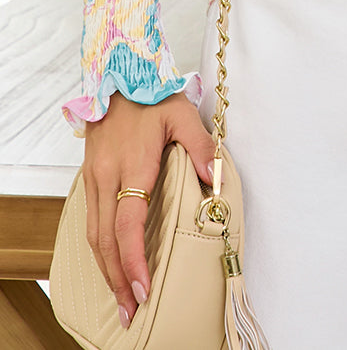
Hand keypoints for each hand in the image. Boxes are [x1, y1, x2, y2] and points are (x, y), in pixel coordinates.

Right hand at [83, 91, 214, 327]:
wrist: (117, 75)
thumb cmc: (152, 95)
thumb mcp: (182, 112)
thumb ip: (201, 146)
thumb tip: (217, 179)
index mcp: (131, 166)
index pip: (128, 225)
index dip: (134, 261)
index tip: (144, 289)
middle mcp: (107, 178)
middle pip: (106, 241)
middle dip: (118, 279)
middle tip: (132, 311)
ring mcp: (94, 179)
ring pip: (94, 235)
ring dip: (107, 269)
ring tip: (122, 298)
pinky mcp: (90, 177)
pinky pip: (91, 221)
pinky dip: (100, 249)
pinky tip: (110, 264)